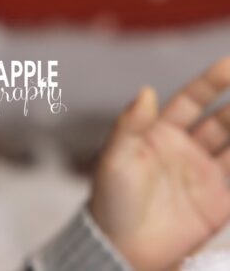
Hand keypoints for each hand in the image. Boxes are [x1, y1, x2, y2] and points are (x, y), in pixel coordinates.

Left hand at [88, 56, 229, 270]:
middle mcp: (186, 149)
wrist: (122, 248)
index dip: (211, 82)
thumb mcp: (115, 159)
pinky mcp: (220, 203)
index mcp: (160, 133)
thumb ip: (130, 125)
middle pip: (223, 119)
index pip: (192, 100)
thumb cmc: (111, 201)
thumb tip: (146, 90)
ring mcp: (206, 174)